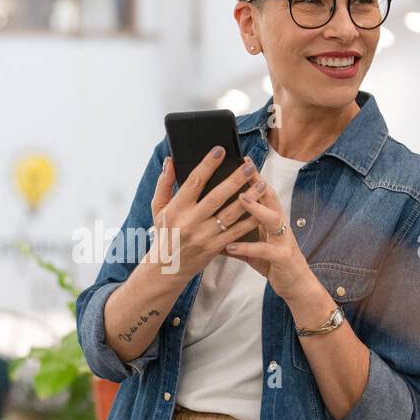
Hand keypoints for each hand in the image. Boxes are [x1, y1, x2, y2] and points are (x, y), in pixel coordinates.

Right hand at [147, 146, 257, 282]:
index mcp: (176, 209)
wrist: (166, 269)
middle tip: (249, 166)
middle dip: (235, 180)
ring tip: (261, 184)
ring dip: (248, 199)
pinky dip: (250, 222)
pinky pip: (236, 233)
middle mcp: (191, 222)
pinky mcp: (215, 248)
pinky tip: (261, 210)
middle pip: (216, 197)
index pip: (194, 182)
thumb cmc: (164, 234)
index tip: (220, 150)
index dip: (207, 165)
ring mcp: (204, 237)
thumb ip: (164, 184)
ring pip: (230, 215)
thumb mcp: (158, 209)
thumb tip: (170, 161)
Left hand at [221, 178, 319, 308]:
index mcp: (272, 220)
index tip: (242, 159)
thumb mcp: (253, 248)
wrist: (297, 286)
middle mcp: (280, 226)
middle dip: (258, 183)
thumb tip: (213, 229)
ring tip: (240, 199)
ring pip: (273, 219)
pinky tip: (230, 246)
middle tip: (244, 168)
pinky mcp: (282, 258)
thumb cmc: (273, 263)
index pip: (263, 193)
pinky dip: (247, 247)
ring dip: (257, 209)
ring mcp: (283, 240)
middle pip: (271, 198)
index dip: (254, 176)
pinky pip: (264, 250)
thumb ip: (236, 236)